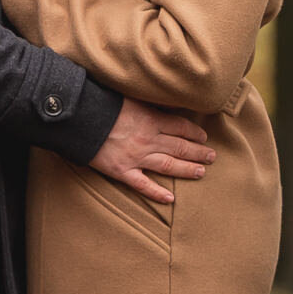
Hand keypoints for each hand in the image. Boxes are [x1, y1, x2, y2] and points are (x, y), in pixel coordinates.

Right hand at [88, 97, 214, 203]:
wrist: (79, 116)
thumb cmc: (101, 101)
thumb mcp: (127, 94)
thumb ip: (145, 101)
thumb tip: (162, 99)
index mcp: (149, 118)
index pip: (179, 126)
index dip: (193, 132)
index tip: (203, 137)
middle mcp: (148, 139)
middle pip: (179, 147)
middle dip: (198, 152)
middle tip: (212, 157)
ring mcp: (136, 157)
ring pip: (168, 166)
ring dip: (187, 170)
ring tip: (201, 172)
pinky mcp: (122, 170)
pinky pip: (143, 185)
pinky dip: (157, 193)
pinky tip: (170, 199)